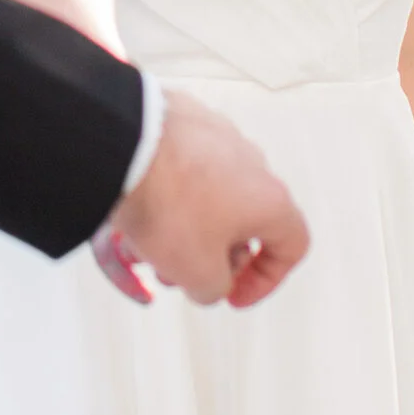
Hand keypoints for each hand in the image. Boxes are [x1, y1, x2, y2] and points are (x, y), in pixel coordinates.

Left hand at [115, 94, 307, 307]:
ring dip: (185, 227)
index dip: (265, 279)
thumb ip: (214, 289)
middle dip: (212, 256)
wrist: (122, 146)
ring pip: (209, 196)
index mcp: (269, 199)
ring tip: (145, 243)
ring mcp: (218, 136)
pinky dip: (169, 192)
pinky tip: (138, 206)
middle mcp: (251, 162)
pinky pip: (184, 166)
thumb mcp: (196, 273)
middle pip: (244, 222)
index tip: (233, 295)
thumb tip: (209, 282)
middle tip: (179, 272)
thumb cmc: (167, 205)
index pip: (291, 245)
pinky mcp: (184, 120)